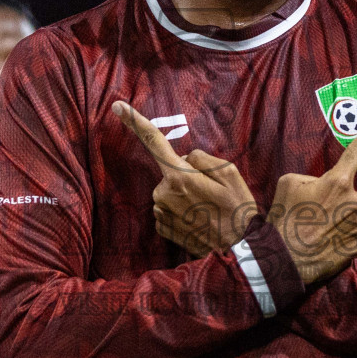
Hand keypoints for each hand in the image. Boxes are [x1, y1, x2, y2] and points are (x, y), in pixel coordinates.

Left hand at [114, 101, 256, 256]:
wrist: (239, 251)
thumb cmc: (237, 209)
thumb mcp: (230, 173)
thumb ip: (202, 158)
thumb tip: (185, 159)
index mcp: (180, 176)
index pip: (154, 142)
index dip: (135, 121)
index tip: (117, 106)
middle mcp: (164, 194)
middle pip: (171, 171)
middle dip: (187, 176)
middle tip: (211, 193)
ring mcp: (161, 212)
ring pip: (169, 191)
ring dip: (185, 195)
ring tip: (208, 209)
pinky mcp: (162, 228)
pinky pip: (168, 208)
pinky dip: (182, 210)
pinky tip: (199, 219)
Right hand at [269, 118, 356, 283]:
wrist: (283, 259)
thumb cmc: (284, 219)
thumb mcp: (288, 184)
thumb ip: (311, 177)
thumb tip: (321, 183)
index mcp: (336, 182)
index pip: (356, 153)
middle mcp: (353, 201)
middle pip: (347, 193)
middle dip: (333, 200)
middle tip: (311, 213)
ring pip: (351, 215)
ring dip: (337, 220)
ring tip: (315, 231)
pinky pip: (353, 235)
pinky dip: (341, 237)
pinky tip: (325, 243)